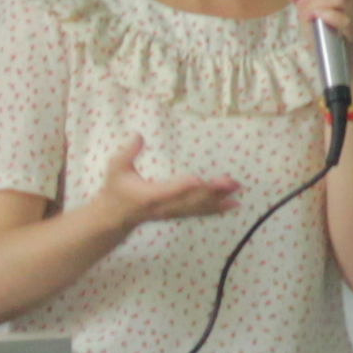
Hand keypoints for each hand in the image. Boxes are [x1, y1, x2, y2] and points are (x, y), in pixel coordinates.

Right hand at [91, 136, 240, 230]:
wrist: (115, 217)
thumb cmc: (116, 189)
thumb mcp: (116, 168)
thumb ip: (127, 152)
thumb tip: (138, 135)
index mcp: (148, 196)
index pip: (168, 191)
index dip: (182, 187)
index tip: (198, 180)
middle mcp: (163, 207)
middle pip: (190, 200)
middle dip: (211, 192)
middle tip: (231, 183)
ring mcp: (172, 212)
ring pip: (197, 208)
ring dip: (219, 200)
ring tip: (238, 192)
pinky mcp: (177, 214)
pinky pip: (198, 212)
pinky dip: (216, 209)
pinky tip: (232, 205)